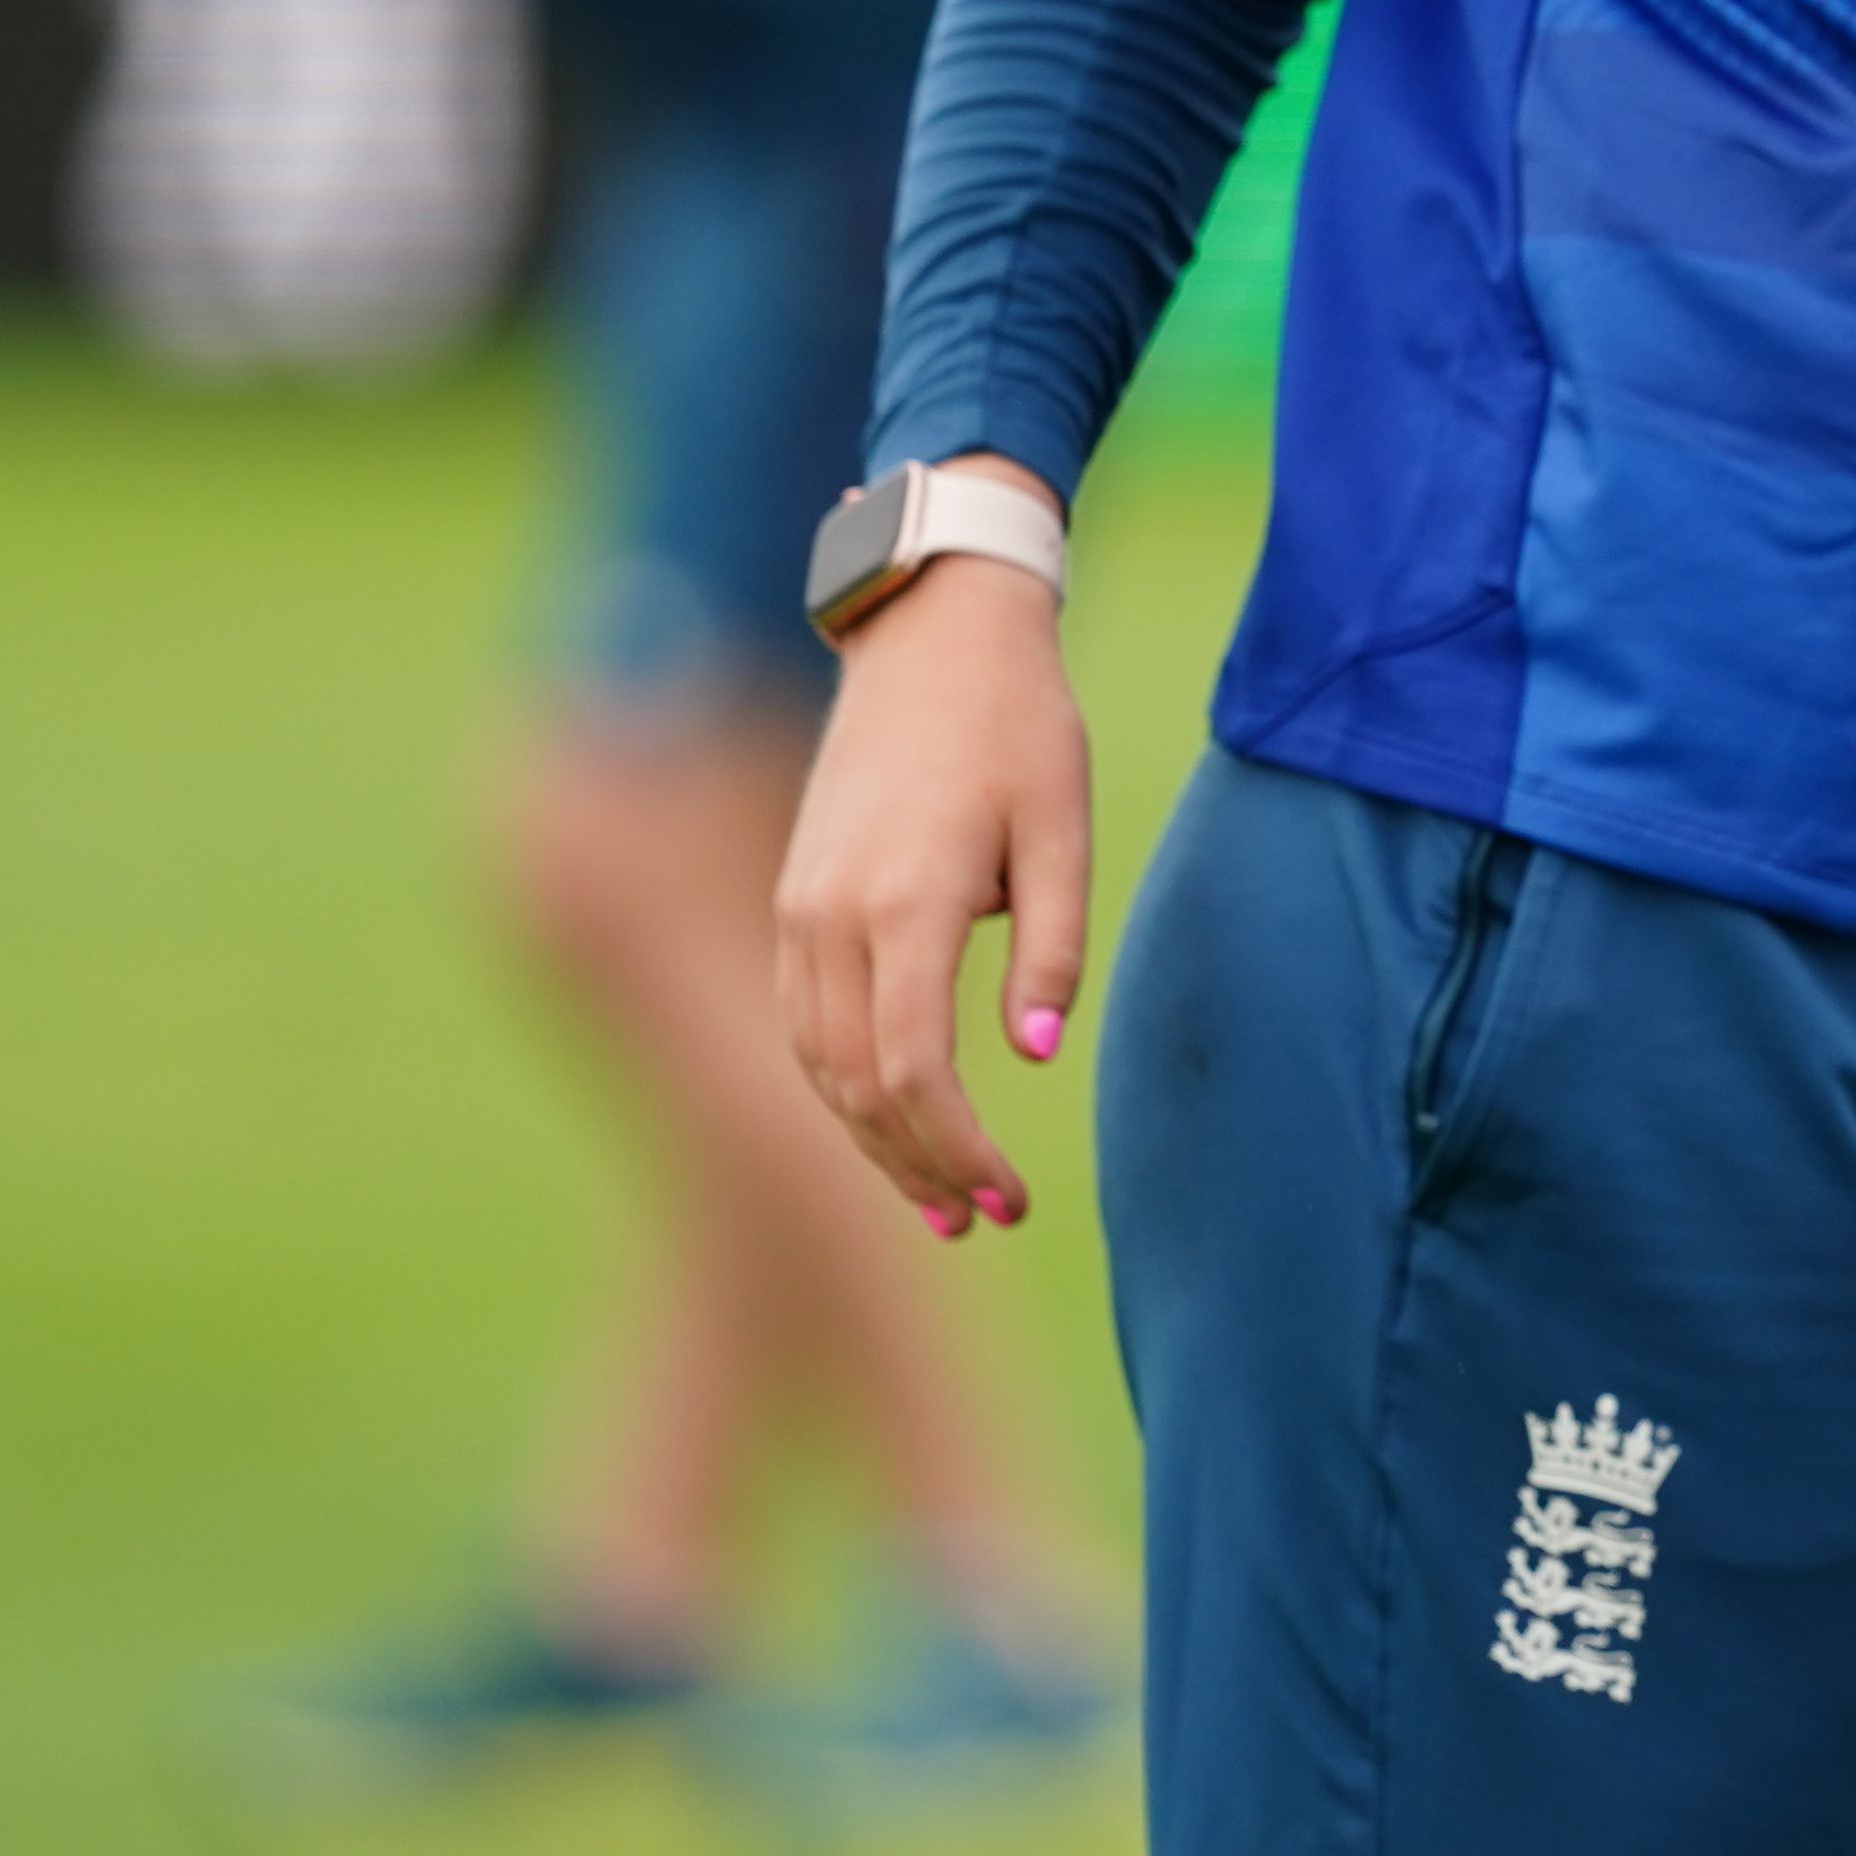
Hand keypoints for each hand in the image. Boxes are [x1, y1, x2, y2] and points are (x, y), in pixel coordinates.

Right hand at [774, 473, 1090, 1236]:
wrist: (929, 635)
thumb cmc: (1018, 724)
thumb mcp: (1064, 823)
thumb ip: (1054, 942)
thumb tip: (1034, 1054)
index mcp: (906, 899)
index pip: (913, 1068)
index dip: (956, 1148)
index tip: (1012, 1196)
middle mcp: (831, 915)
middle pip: (857, 1085)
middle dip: (918, 1165)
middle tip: (985, 1220)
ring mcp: (798, 909)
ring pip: (819, 1063)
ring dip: (874, 1140)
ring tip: (942, 1201)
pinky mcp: (792, 901)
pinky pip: (806, 1022)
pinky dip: (844, 1085)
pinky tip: (892, 1122)